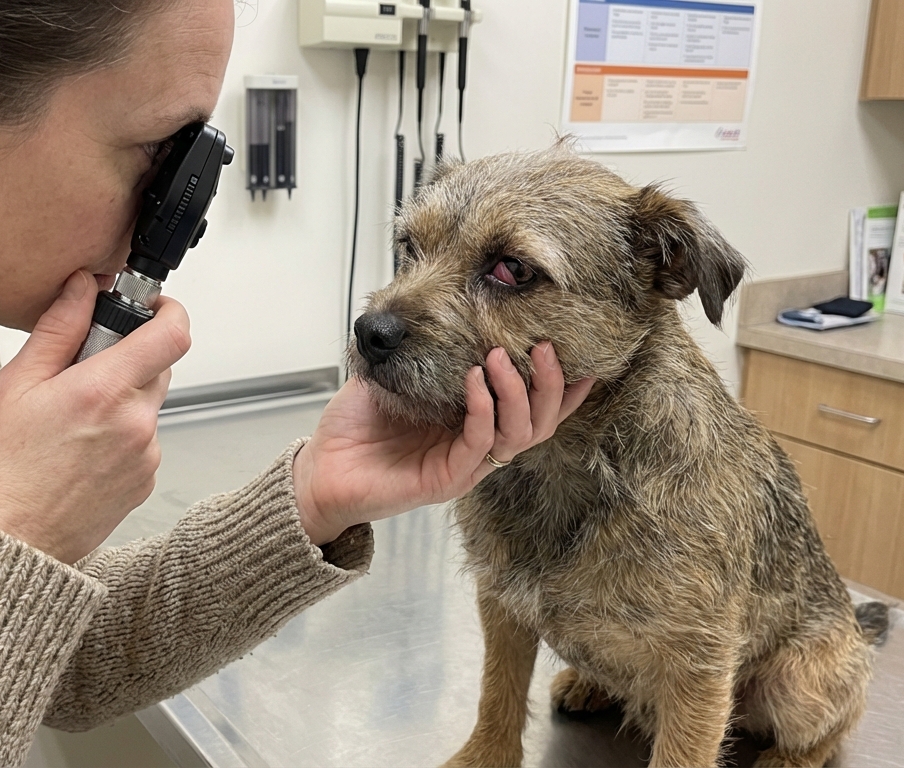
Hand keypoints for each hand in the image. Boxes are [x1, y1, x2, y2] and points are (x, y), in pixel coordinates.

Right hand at [0, 271, 190, 562]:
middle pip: (159, 367)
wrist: (9, 543)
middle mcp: (136, 423)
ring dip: (121, 400)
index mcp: (104, 391)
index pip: (173, 333)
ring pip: (148, 405)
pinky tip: (79, 451)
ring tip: (71, 422)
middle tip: (80, 371)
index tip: (149, 307)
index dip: (167, 310)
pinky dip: (120, 435)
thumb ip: (59, 328)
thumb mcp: (16, 384)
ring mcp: (146, 456)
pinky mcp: (145, 482)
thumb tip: (83, 286)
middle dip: (127, 358)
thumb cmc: (2, 469)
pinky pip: (143, 440)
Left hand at [293, 342, 593, 544]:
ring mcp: (465, 465)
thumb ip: (422, 345)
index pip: (533, 406)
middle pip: (538, 422)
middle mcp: (477, 445)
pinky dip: (483, 409)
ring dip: (517, 392)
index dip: (562, 385)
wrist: (320, 469)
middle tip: (546, 346)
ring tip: (500, 356)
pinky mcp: (446, 480)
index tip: (583, 354)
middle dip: (550, 384)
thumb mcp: (394, 372)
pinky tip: (475, 380)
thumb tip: (439, 297)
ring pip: (518, 435)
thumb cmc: (355, 425)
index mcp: (474, 422)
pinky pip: (480, 444)